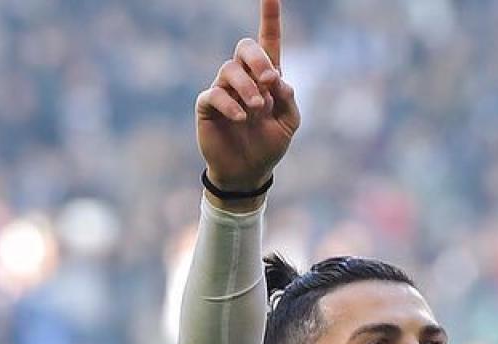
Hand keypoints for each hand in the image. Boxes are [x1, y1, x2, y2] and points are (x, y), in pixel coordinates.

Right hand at [195, 0, 299, 209]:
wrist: (249, 171)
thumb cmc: (269, 145)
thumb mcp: (290, 123)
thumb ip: (289, 100)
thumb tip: (279, 80)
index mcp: (266, 77)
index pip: (268, 39)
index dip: (269, 16)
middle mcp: (243, 77)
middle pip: (245, 47)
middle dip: (258, 59)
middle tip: (270, 81)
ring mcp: (223, 89)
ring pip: (229, 69)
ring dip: (247, 88)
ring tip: (258, 110)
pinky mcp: (207, 105)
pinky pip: (214, 93)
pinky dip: (231, 104)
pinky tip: (243, 118)